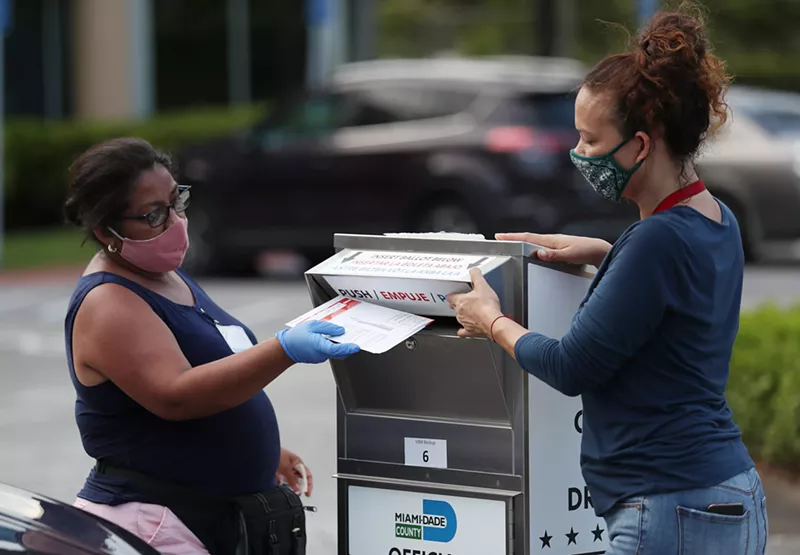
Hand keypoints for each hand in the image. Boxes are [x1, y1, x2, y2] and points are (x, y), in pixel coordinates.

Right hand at [275, 320, 359, 363]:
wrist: (285, 348)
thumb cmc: (296, 337)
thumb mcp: (312, 326)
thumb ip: (328, 328)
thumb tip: (340, 331)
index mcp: (319, 346)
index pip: (337, 349)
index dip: (348, 348)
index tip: (356, 346)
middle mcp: (321, 354)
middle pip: (340, 352)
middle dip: (348, 346)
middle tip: (354, 337)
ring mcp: (320, 357)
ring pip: (335, 352)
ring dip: (340, 345)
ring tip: (342, 335)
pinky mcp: (319, 357)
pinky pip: (330, 352)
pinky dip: (334, 346)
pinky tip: (333, 338)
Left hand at [276, 448, 312, 496]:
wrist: (263, 451)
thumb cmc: (276, 452)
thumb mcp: (286, 467)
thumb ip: (292, 478)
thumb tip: (298, 488)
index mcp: (298, 463)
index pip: (307, 475)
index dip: (309, 484)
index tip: (307, 493)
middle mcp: (292, 467)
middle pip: (299, 480)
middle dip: (298, 488)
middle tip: (295, 494)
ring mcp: (284, 470)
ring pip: (289, 482)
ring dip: (288, 487)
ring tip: (286, 491)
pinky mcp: (277, 473)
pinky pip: (280, 482)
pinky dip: (280, 485)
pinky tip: (278, 487)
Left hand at [447, 268, 502, 337]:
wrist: (493, 322)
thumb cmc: (487, 306)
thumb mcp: (482, 285)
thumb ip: (476, 276)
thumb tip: (473, 270)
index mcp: (460, 301)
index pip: (451, 297)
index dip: (452, 295)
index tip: (454, 294)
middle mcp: (460, 313)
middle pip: (455, 307)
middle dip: (458, 304)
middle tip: (463, 301)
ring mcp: (464, 323)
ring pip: (459, 318)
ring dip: (463, 315)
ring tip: (470, 312)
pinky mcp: (471, 331)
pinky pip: (464, 332)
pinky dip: (464, 330)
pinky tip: (467, 328)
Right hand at [495, 232, 611, 266]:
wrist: (600, 251)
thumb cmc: (587, 251)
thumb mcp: (570, 254)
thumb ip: (554, 255)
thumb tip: (538, 253)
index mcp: (551, 240)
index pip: (528, 237)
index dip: (513, 237)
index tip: (500, 236)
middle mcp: (552, 240)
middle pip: (528, 238)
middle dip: (513, 238)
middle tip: (500, 238)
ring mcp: (555, 244)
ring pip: (534, 242)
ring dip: (522, 242)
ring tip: (511, 243)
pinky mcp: (559, 248)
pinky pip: (541, 246)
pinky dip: (531, 247)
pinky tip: (530, 251)